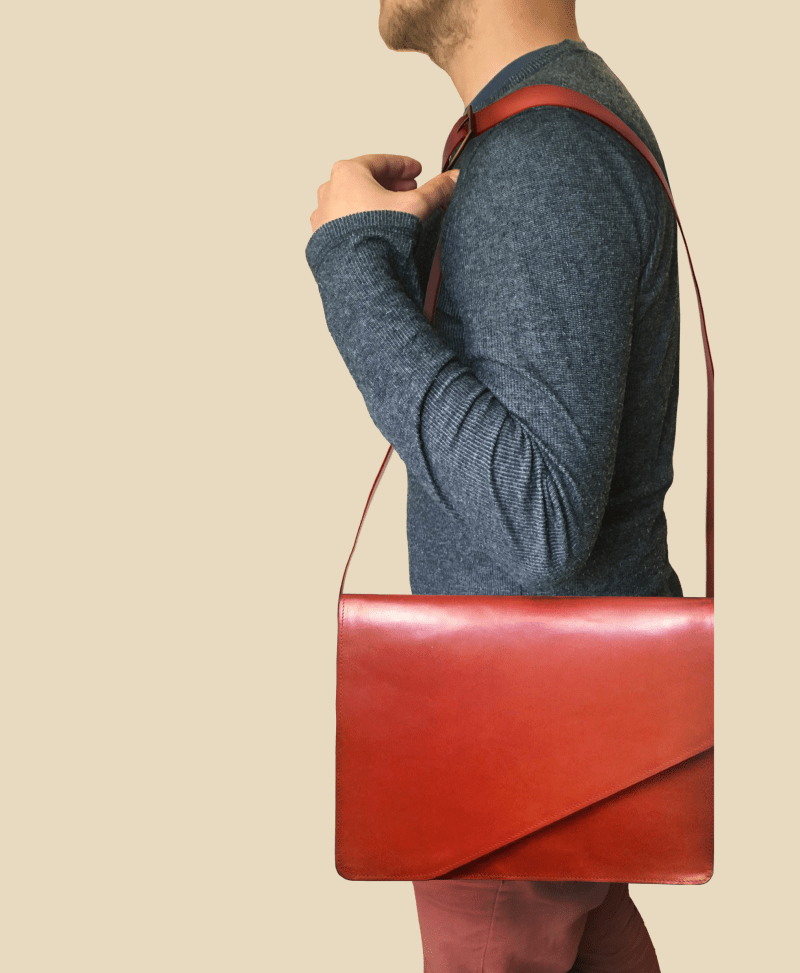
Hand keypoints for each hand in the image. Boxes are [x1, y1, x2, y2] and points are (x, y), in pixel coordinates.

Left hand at [310, 154, 458, 233]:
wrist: (356, 271)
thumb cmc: (376, 236)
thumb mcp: (415, 205)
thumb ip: (435, 190)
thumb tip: (453, 180)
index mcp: (348, 173)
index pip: (381, 162)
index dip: (403, 166)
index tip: (415, 171)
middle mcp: (330, 191)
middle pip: (365, 181)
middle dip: (390, 185)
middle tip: (409, 189)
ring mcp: (323, 216)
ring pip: (353, 202)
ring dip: (373, 203)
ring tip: (393, 212)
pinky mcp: (322, 238)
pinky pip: (344, 223)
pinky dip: (359, 222)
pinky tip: (374, 232)